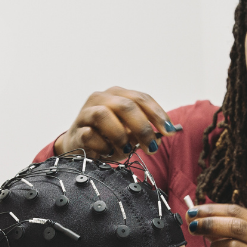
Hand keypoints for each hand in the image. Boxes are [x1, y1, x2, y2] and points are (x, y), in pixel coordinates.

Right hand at [55, 86, 181, 159]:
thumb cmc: (107, 137)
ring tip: (126, 149)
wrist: (78, 146)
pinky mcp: (76, 129)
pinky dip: (103, 146)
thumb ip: (143, 133)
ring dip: (120, 135)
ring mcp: (86, 112)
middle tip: (151, 147)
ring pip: (103, 115)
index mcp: (118, 95)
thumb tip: (158, 138)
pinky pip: (90, 135)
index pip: (141, 99)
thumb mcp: (129, 134)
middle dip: (142, 128)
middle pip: (126, 105)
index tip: (170, 131)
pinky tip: (107, 151)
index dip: (158, 114)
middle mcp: (101, 98)